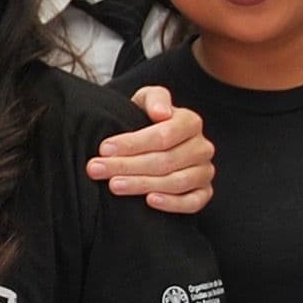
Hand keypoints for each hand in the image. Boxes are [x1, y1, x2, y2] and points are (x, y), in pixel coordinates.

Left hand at [89, 90, 213, 214]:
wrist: (149, 143)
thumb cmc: (146, 120)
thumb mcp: (146, 100)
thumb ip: (154, 99)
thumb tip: (161, 113)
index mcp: (191, 122)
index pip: (163, 136)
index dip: (132, 143)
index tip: (104, 149)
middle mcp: (202, 147)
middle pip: (165, 160)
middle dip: (127, 165)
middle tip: (97, 169)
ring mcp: (205, 171)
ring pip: (176, 182)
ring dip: (142, 185)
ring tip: (113, 185)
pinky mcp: (204, 193)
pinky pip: (193, 202)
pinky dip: (172, 203)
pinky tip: (149, 200)